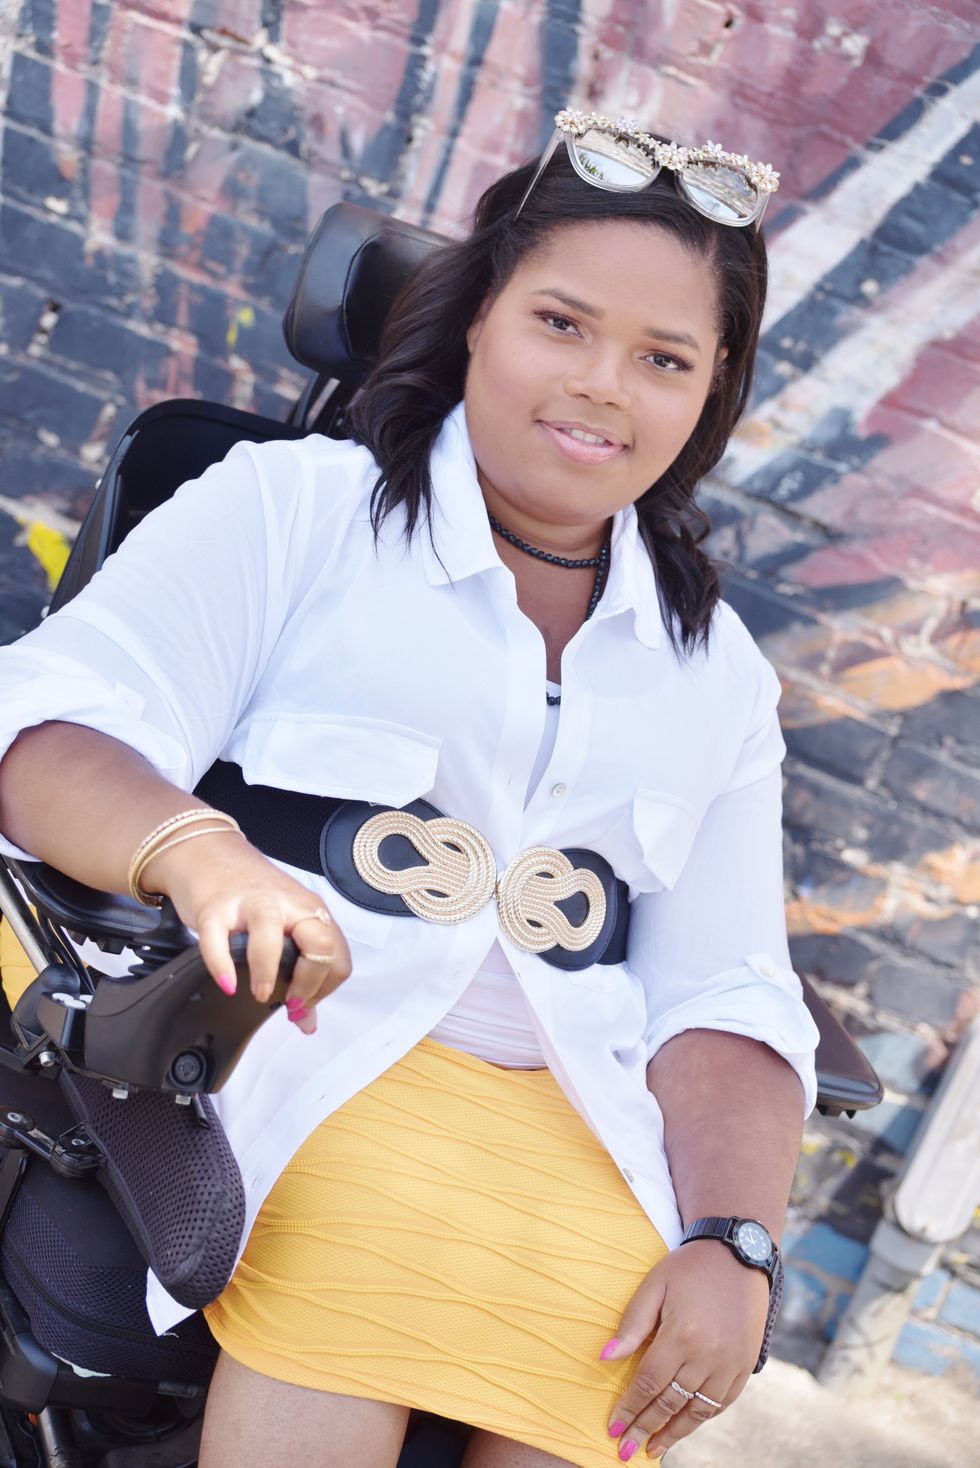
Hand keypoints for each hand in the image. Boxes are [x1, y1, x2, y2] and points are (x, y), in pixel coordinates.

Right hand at [144, 829, 351, 1031]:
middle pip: (318, 942)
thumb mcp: (283, 926)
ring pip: (270, 935)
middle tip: (290, 1003)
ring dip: (268, 973)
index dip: (325, 989)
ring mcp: (250, 902)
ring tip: (262, 993)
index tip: (304, 1005)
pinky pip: (217, 938)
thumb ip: (299, 971)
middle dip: (308, 983)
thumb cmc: (250, 893)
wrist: (208, 853)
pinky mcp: (214, 906)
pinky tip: (227, 983)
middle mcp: (287, 903)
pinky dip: (221, 966)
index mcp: (310, 910)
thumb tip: (307, 1022)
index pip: (338, 956)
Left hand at [602, 1240, 768, 1459]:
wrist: (738, 1254)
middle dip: (645, 1428)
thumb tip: (604, 1358)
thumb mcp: (655, 1286)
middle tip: (625, 1450)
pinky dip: (702, 1418)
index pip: (648, 1383)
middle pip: (670, 1402)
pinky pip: (721, 1403)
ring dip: (673, 1432)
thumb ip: (632, 1325)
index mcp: (681, 1335)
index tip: (613, 1429)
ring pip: (697, 1411)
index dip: (629, 1408)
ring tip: (653, 1450)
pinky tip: (685, 1426)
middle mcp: (707, 1356)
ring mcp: (730, 1364)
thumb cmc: (689, 1267)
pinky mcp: (745, 1365)